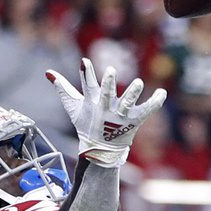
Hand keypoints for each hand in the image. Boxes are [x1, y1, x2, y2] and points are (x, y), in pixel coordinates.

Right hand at [44, 57, 165, 166]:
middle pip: (107, 94)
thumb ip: (62, 88)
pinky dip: (155, 102)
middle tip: (111, 70)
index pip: (87, 86)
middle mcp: (106, 108)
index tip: (84, 61)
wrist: (101, 149)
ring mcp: (120, 115)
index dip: (85, 74)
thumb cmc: (86, 124)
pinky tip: (162, 92)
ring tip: (138, 82)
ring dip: (132, 93)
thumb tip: (47, 72)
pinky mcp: (133, 121)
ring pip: (128, 103)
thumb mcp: (73, 107)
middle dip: (108, 83)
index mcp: (92, 103)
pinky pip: (146, 111)